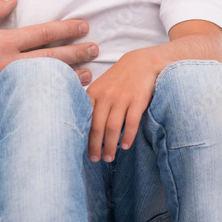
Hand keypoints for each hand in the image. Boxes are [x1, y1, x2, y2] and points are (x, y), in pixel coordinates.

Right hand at [0, 0, 97, 113]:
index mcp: (4, 41)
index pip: (44, 33)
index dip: (67, 29)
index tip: (84, 26)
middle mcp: (8, 63)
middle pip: (52, 58)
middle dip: (77, 53)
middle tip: (95, 50)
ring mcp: (4, 86)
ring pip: (44, 81)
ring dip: (69, 78)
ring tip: (88, 75)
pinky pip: (27, 101)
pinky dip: (45, 99)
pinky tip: (60, 99)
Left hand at [86, 48, 161, 162]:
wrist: (142, 62)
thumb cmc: (119, 79)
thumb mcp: (102, 87)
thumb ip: (93, 103)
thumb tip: (84, 129)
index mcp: (94, 92)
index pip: (85, 119)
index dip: (82, 137)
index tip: (80, 151)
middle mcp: (106, 95)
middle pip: (97, 126)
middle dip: (95, 146)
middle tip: (95, 160)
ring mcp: (122, 97)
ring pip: (112, 127)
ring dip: (110, 145)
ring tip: (109, 158)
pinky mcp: (138, 99)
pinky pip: (131, 122)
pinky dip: (127, 136)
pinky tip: (125, 146)